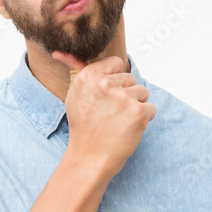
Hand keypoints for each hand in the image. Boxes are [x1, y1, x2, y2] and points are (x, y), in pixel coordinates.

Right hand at [51, 51, 156, 177]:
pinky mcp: (139, 112)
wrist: (89, 159)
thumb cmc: (83, 127)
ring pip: (143, 93)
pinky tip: (128, 129)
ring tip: (119, 121)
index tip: (106, 97)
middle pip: (131, 79)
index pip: (116, 63)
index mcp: (89, 76)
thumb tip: (60, 52)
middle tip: (110, 114)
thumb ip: (74, 70)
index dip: (115, 80)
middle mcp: (106, 83)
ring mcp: (124, 97)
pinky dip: (144, 119)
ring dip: (135, 107)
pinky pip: (151, 108)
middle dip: (126, 96)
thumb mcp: (74, 95)